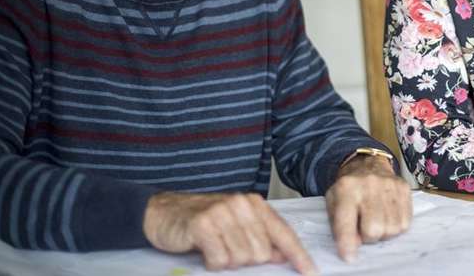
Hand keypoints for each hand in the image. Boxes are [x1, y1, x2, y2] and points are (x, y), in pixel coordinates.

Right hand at [143, 191, 316, 273]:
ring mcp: (222, 213)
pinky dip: (212, 263)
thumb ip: (260, 237)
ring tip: (214, 247)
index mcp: (255, 205)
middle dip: (245, 261)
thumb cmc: (204, 221)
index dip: (298, 255)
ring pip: (241, 259)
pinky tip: (203, 250)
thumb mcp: (236, 225)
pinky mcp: (203, 225)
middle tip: (227, 250)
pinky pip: (219, 260)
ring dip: (227, 262)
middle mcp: (242, 205)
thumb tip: (281, 257)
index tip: (311, 273)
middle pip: (261, 253)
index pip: (283, 233)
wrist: (163, 211)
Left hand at [325, 154, 411, 261]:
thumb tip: (355, 245)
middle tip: (365, 228)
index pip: (345, 221)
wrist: (367, 164)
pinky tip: (388, 216)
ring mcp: (389, 185)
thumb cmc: (349, 190)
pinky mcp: (404, 188)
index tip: (349, 257)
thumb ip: (339, 225)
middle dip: (369, 237)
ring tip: (377, 220)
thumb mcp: (334, 202)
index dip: (347, 243)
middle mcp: (368, 184)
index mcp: (346, 188)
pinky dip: (396, 226)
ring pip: (391, 228)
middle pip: (374, 229)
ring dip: (384, 232)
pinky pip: (405, 222)